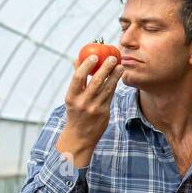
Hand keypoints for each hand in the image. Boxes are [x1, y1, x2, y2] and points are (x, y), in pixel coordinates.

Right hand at [56, 54, 122, 168]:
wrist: (80, 136)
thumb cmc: (75, 112)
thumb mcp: (72, 98)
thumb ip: (77, 80)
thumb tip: (77, 59)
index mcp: (71, 97)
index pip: (78, 78)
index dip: (86, 65)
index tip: (94, 56)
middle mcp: (82, 102)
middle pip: (96, 81)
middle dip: (105, 68)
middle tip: (112, 58)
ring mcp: (94, 108)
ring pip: (107, 88)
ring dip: (115, 76)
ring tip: (120, 66)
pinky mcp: (104, 112)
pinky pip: (110, 96)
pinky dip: (114, 85)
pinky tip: (118, 78)